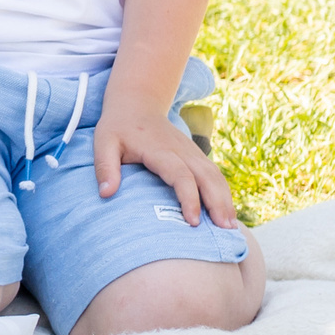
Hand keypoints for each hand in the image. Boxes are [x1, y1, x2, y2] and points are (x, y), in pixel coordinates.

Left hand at [92, 101, 237, 227]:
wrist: (137, 104)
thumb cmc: (118, 127)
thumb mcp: (104, 143)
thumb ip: (105, 167)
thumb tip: (105, 194)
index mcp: (160, 150)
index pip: (181, 175)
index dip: (189, 198)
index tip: (193, 222)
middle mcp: (181, 151)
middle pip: (206, 177)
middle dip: (218, 203)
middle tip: (225, 230)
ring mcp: (192, 152)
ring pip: (215, 176)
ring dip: (225, 200)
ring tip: (231, 227)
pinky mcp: (196, 155)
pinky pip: (214, 174)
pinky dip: (223, 193)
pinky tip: (227, 212)